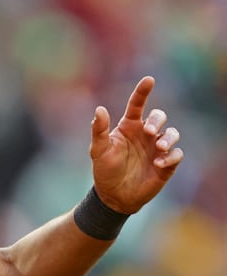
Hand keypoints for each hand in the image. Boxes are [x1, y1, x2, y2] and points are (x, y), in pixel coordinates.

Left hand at [89, 76, 182, 213]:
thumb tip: (100, 109)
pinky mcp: (166, 164)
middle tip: (150, 131)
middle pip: (159, 116)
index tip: (149, 80)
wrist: (114, 195)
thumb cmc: (104, 170)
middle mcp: (145, 134)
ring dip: (168, 137)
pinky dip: (170, 157)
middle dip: (158, 120)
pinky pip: (176, 154)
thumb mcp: (98, 150)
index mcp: (129, 127)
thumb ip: (99, 130)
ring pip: (173, 133)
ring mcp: (157, 148)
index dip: (143, 91)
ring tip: (159, 147)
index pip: (137, 104)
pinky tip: (158, 163)